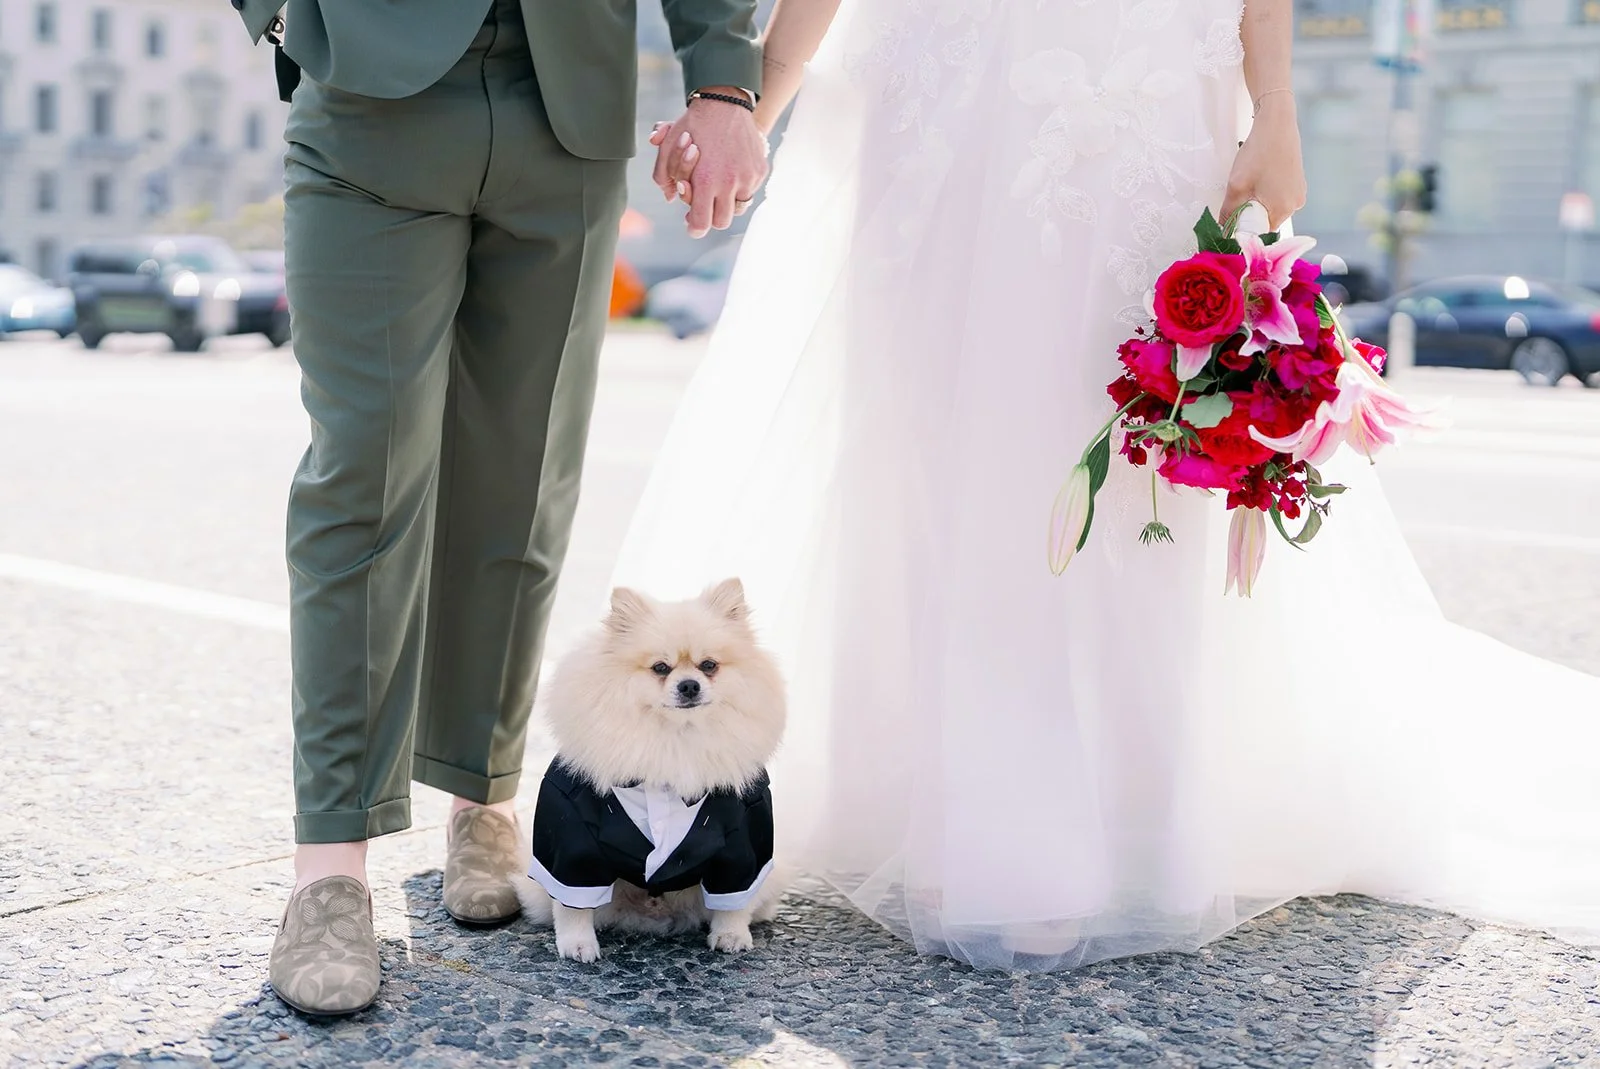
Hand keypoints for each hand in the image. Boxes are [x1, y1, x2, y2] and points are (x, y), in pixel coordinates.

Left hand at [650, 92, 768, 237]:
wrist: (724, 102)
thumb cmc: (692, 125)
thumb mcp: (667, 148)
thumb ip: (663, 176)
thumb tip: (670, 198)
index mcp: (706, 181)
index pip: (702, 223)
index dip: (695, 228)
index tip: (692, 225)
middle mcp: (730, 182)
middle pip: (721, 221)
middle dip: (712, 215)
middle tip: (705, 204)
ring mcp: (748, 177)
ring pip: (739, 208)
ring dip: (728, 202)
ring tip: (719, 185)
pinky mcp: (760, 170)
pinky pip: (750, 190)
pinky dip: (741, 186)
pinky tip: (732, 169)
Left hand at [1221, 94, 1305, 230]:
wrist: (1276, 124)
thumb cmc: (1259, 153)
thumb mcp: (1236, 186)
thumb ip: (1229, 212)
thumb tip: (1223, 228)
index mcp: (1283, 209)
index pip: (1261, 232)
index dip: (1246, 228)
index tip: (1234, 218)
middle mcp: (1295, 204)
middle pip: (1267, 220)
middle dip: (1251, 213)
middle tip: (1240, 195)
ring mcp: (1299, 192)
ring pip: (1272, 207)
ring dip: (1258, 201)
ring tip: (1251, 182)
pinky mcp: (1298, 182)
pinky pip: (1279, 195)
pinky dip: (1267, 191)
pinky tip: (1261, 176)